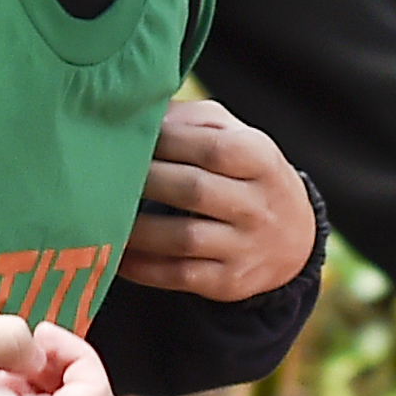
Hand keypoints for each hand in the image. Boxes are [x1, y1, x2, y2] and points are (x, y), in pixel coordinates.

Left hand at [119, 100, 317, 303]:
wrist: (292, 238)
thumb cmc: (245, 173)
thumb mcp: (234, 135)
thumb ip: (192, 120)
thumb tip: (141, 114)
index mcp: (261, 158)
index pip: (212, 147)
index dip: (166, 142)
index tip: (131, 137)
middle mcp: (258, 205)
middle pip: (194, 190)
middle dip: (145, 180)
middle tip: (106, 173)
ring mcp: (244, 247)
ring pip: (182, 238)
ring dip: (136, 227)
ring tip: (103, 212)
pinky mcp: (227, 282)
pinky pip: (176, 275)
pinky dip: (139, 265)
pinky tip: (116, 250)